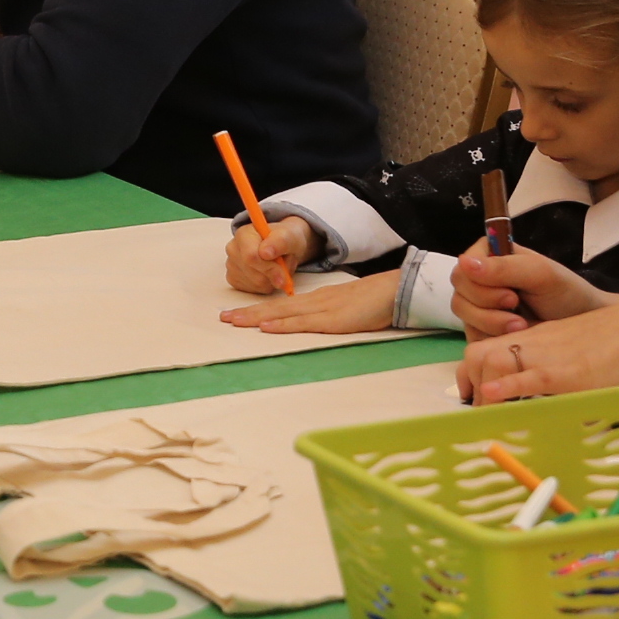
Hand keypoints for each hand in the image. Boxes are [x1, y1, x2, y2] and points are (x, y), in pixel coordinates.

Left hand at [220, 276, 395, 333]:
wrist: (395, 291)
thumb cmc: (374, 302)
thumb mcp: (345, 308)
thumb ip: (328, 315)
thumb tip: (312, 323)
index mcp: (317, 300)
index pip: (282, 305)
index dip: (258, 310)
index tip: (237, 315)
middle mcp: (315, 303)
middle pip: (275, 308)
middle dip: (248, 313)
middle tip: (223, 318)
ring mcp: (322, 310)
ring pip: (283, 314)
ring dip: (256, 318)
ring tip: (233, 321)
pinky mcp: (333, 320)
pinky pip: (303, 323)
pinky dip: (283, 325)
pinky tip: (266, 327)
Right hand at [225, 215, 315, 293]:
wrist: (284, 245)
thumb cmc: (285, 239)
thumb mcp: (290, 236)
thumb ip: (280, 242)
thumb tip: (266, 253)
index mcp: (244, 234)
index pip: (251, 257)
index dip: (269, 268)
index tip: (283, 272)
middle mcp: (233, 249)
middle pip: (254, 274)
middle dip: (273, 275)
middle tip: (284, 267)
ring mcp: (232, 265)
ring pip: (255, 284)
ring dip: (272, 280)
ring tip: (277, 267)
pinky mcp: (234, 279)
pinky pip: (253, 290)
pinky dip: (266, 286)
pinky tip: (268, 274)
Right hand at [447, 242, 613, 339]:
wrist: (581, 324)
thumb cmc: (565, 292)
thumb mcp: (540, 274)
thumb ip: (504, 267)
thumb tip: (464, 262)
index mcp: (490, 256)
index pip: (463, 267)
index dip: (480, 284)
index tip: (511, 294)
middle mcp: (480, 280)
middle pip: (459, 294)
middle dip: (488, 307)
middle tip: (517, 310)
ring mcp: (479, 307)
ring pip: (463, 317)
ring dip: (491, 324)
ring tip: (521, 326)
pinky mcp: (482, 331)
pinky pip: (472, 337)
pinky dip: (492, 339)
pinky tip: (513, 338)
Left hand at [457, 289, 618, 403]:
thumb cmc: (616, 344)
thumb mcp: (573, 349)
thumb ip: (553, 365)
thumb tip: (538, 392)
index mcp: (535, 338)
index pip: (485, 349)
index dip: (470, 373)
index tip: (472, 395)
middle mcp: (533, 344)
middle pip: (478, 354)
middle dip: (470, 383)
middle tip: (477, 410)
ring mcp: (545, 357)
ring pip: (493, 362)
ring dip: (483, 390)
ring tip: (485, 413)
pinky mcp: (561, 372)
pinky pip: (526, 376)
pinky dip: (506, 385)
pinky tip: (493, 394)